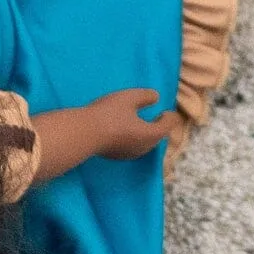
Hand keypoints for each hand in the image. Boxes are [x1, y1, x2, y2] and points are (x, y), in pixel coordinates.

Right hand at [26, 84, 178, 182]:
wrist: (83, 134)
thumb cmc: (110, 114)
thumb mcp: (130, 98)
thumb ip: (146, 97)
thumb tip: (156, 97)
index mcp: (150, 134)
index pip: (167, 127)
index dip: (170, 118)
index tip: (168, 112)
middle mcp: (143, 148)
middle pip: (157, 138)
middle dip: (159, 128)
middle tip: (158, 118)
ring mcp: (129, 154)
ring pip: (144, 145)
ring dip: (147, 135)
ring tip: (143, 124)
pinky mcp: (116, 156)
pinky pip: (133, 147)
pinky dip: (135, 139)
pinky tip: (127, 132)